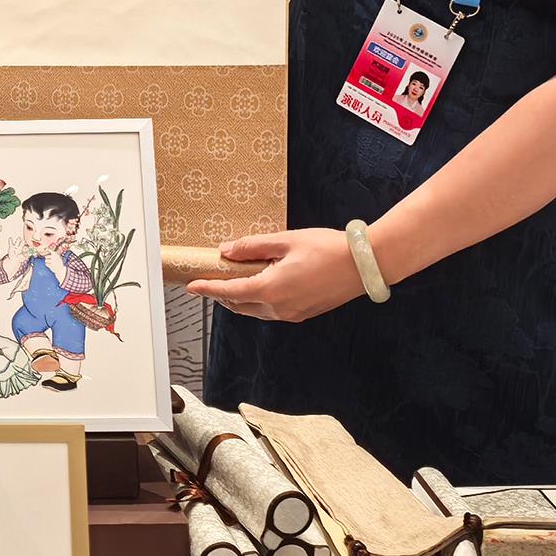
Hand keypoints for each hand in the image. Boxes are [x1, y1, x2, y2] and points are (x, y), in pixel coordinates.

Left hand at [186, 228, 365, 322]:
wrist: (364, 264)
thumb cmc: (327, 249)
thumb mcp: (285, 241)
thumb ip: (253, 247)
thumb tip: (227, 251)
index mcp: (270, 290)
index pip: (228, 292)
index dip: (207, 289)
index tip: (191, 286)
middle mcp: (279, 308)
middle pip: (239, 305)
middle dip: (221, 294)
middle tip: (210, 280)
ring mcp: (292, 314)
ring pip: (255, 310)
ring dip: (240, 299)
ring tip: (232, 281)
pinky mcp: (304, 313)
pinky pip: (272, 311)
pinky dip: (258, 301)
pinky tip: (261, 286)